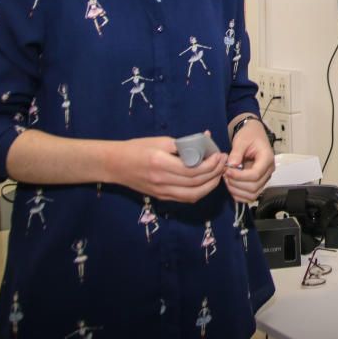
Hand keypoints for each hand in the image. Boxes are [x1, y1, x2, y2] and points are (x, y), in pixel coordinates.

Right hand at [110, 134, 226, 202]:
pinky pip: (185, 198)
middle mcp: (162, 180)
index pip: (193, 170)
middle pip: (196, 183)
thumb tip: (206, 140)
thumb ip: (183, 144)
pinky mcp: (161, 197)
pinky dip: (199, 192)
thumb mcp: (160, 141)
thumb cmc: (137, 148)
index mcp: (161, 163)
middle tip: (223, 162)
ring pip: (193, 195)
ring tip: (218, 173)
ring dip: (210, 185)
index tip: (219, 155)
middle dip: (214, 173)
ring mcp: (161, 191)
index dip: (210, 165)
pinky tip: (206, 182)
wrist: (114, 164)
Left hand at [224, 121, 274, 202]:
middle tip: (225, 174)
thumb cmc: (250, 135)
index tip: (228, 171)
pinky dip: (239, 195)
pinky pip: (250, 196)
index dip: (240, 176)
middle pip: (254, 187)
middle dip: (236, 183)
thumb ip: (236, 153)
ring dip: (237, 190)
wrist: (254, 134)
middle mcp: (268, 170)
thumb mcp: (241, 140)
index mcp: (267, 158)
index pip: (255, 174)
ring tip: (227, 180)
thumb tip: (232, 166)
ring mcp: (264, 178)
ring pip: (252, 194)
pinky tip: (231, 185)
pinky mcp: (258, 183)